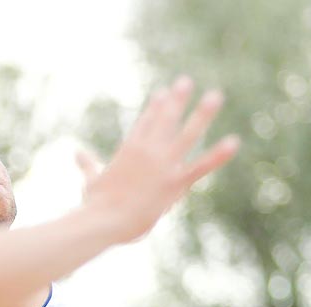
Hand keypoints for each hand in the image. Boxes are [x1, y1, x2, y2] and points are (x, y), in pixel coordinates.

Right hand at [79, 78, 237, 241]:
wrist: (103, 220)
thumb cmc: (94, 204)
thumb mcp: (90, 180)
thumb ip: (87, 164)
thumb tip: (77, 152)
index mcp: (129, 149)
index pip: (146, 122)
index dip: (156, 107)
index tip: (163, 93)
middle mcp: (148, 150)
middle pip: (166, 118)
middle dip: (177, 99)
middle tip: (187, 81)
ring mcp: (163, 164)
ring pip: (187, 133)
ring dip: (202, 114)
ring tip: (215, 96)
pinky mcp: (174, 182)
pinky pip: (201, 166)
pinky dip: (218, 155)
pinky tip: (234, 142)